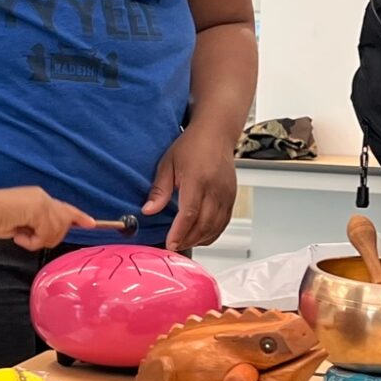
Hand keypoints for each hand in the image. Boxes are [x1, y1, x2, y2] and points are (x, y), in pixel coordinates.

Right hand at [0, 188, 94, 249]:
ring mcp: (42, 203)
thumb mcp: (22, 222)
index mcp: (39, 198)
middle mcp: (43, 197)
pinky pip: (45, 235)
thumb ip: (37, 225)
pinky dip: (32, 242)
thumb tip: (49, 235)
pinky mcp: (39, 210)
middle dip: (53, 237)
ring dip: (39, 241)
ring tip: (21, 237)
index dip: (78, 216)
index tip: (91, 223)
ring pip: (56, 231)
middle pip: (64, 222)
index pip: (64, 208)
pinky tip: (18, 237)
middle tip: (30, 240)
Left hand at [144, 124, 238, 250]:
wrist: (216, 133)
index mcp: (197, 179)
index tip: (170, 244)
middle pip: (204, 224)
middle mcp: (215, 189)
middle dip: (188, 239)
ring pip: (215, 227)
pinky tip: (200, 236)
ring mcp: (226, 194)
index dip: (179, 232)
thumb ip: (159, 190)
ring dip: (199, 239)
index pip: (189, 213)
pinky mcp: (232, 197)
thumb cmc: (191, 145)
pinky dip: (212, 234)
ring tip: (184, 242)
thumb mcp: (168, 163)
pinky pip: (224, 222)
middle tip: (173, 246)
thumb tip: (148, 211)